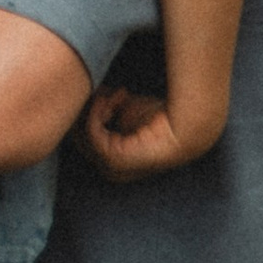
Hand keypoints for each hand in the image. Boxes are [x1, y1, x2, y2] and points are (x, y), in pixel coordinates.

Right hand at [79, 85, 222, 180]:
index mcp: (111, 161)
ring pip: (83, 133)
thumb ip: (108, 108)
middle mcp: (107, 169)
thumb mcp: (127, 111)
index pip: (84, 138)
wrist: (183, 128)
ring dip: (95, 108)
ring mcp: (108, 167)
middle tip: (103, 93)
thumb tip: (93, 95)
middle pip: (79, 137)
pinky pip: (91, 130)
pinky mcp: (111, 159)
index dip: (89, 114)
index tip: (103, 94)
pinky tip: (112, 97)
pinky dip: (97, 111)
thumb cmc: (161, 119)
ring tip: (113, 95)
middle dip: (87, 111)